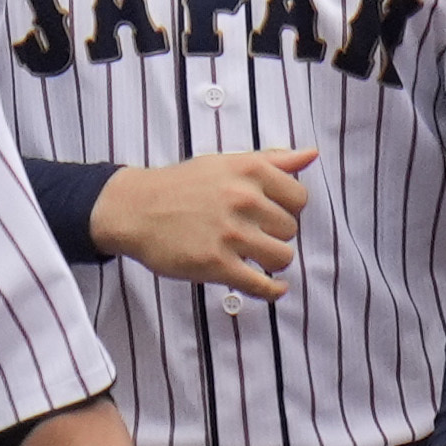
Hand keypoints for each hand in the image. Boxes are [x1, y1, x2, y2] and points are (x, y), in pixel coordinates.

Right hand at [92, 147, 310, 299]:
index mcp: (249, 171)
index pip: (299, 198)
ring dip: (271, 260)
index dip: (287, 208)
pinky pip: (261, 284)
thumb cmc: (183, 185)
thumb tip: (312, 155)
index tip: (269, 212)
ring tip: (253, 254)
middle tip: (251, 232)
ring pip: (282, 257)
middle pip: (290, 229)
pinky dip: (272, 291)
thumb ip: (273, 160)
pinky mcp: (216, 263)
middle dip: (274, 234)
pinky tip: (274, 288)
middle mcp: (243, 200)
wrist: (133, 209)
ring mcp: (230, 233)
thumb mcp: (227, 162)